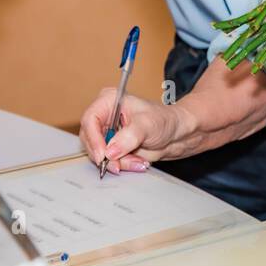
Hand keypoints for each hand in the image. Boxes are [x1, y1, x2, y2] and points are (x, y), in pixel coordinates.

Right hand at [78, 88, 192, 173]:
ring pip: (98, 154)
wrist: (175, 134)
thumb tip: (110, 151)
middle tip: (120, 165)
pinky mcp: (111, 147)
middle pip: (90, 139)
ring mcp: (106, 132)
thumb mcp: (147, 125)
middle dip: (106, 155)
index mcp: (108, 100)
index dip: (93, 139)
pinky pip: (108, 161)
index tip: (103, 156)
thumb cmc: (164, 120)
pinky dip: (122, 165)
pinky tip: (137, 161)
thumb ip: (129, 137)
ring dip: (118, 162)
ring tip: (138, 161)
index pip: (90, 119)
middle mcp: (104, 115)